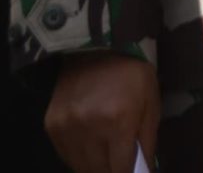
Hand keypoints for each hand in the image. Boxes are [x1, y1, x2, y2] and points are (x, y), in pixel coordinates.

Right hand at [45, 51, 159, 172]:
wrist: (93, 43)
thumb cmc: (129, 73)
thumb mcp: (150, 102)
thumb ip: (148, 141)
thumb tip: (145, 171)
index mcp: (117, 121)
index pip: (121, 170)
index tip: (131, 171)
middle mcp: (88, 126)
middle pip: (100, 171)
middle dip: (112, 171)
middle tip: (118, 164)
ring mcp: (66, 126)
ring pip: (81, 167)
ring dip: (95, 167)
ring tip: (105, 158)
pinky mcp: (52, 123)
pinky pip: (66, 155)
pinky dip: (79, 158)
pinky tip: (90, 148)